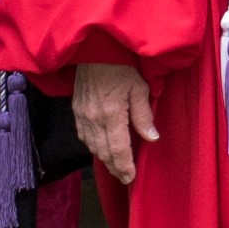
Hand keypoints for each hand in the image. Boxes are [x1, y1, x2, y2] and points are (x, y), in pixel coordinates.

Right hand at [72, 61, 158, 184]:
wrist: (95, 50)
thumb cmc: (121, 66)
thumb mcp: (139, 88)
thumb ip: (144, 116)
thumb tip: (152, 138)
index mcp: (111, 114)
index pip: (118, 149)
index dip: (125, 166)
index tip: (130, 177)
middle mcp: (93, 118)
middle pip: (103, 152)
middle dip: (115, 168)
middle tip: (125, 177)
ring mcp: (82, 115)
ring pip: (92, 146)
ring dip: (104, 159)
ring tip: (116, 166)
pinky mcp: (76, 110)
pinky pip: (83, 135)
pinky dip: (93, 146)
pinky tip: (101, 148)